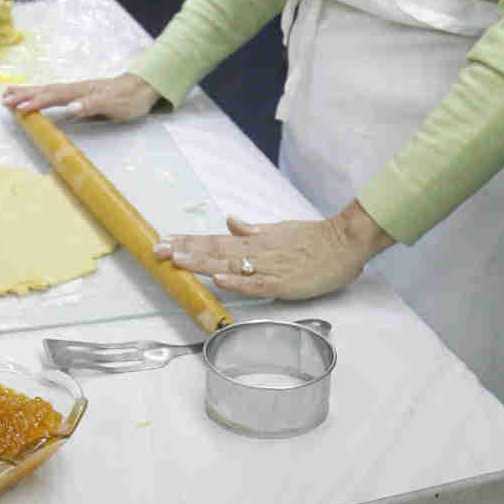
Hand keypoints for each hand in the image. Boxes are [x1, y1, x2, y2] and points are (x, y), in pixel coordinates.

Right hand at [2, 75, 160, 122]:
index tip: (20, 109)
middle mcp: (75, 89)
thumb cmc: (129, 98)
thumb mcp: (114, 104)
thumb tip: (71, 107)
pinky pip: (54, 94)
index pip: (54, 96)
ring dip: (28, 93)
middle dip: (24, 95)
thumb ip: (93, 105)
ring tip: (8, 94)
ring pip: (47, 91)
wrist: (142, 88)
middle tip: (4, 100)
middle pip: (45, 91)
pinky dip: (40, 95)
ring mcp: (77, 91)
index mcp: (80, 91)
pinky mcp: (79, 95)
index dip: (37, 102)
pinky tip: (34, 97)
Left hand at [154, 205, 390, 300]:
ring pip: (230, 264)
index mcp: (255, 240)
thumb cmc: (315, 239)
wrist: (346, 242)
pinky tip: (219, 278)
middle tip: (158, 250)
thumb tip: (231, 221)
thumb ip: (254, 230)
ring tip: (178, 261)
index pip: (214, 240)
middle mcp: (257, 251)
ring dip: (203, 262)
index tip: (164, 240)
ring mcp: (269, 267)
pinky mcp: (284, 282)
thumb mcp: (280, 229)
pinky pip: (256, 282)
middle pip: (215, 250)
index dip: (189, 241)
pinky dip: (237, 280)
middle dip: (185, 250)